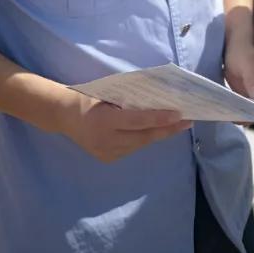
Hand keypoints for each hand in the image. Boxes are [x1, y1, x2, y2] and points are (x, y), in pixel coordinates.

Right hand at [58, 92, 191, 162]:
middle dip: (167, 130)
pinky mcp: (107, 158)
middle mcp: (106, 140)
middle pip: (143, 137)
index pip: (138, 121)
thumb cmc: (91, 98)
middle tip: (188, 121)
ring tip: (176, 125)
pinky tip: (155, 132)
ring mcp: (106, 153)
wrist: (65, 116)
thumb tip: (160, 100)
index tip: (179, 115)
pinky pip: (132, 149)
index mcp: (105, 121)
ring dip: (158, 134)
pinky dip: (144, 140)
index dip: (160, 118)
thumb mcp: (109, 94)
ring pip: (139, 145)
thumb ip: (131, 100)